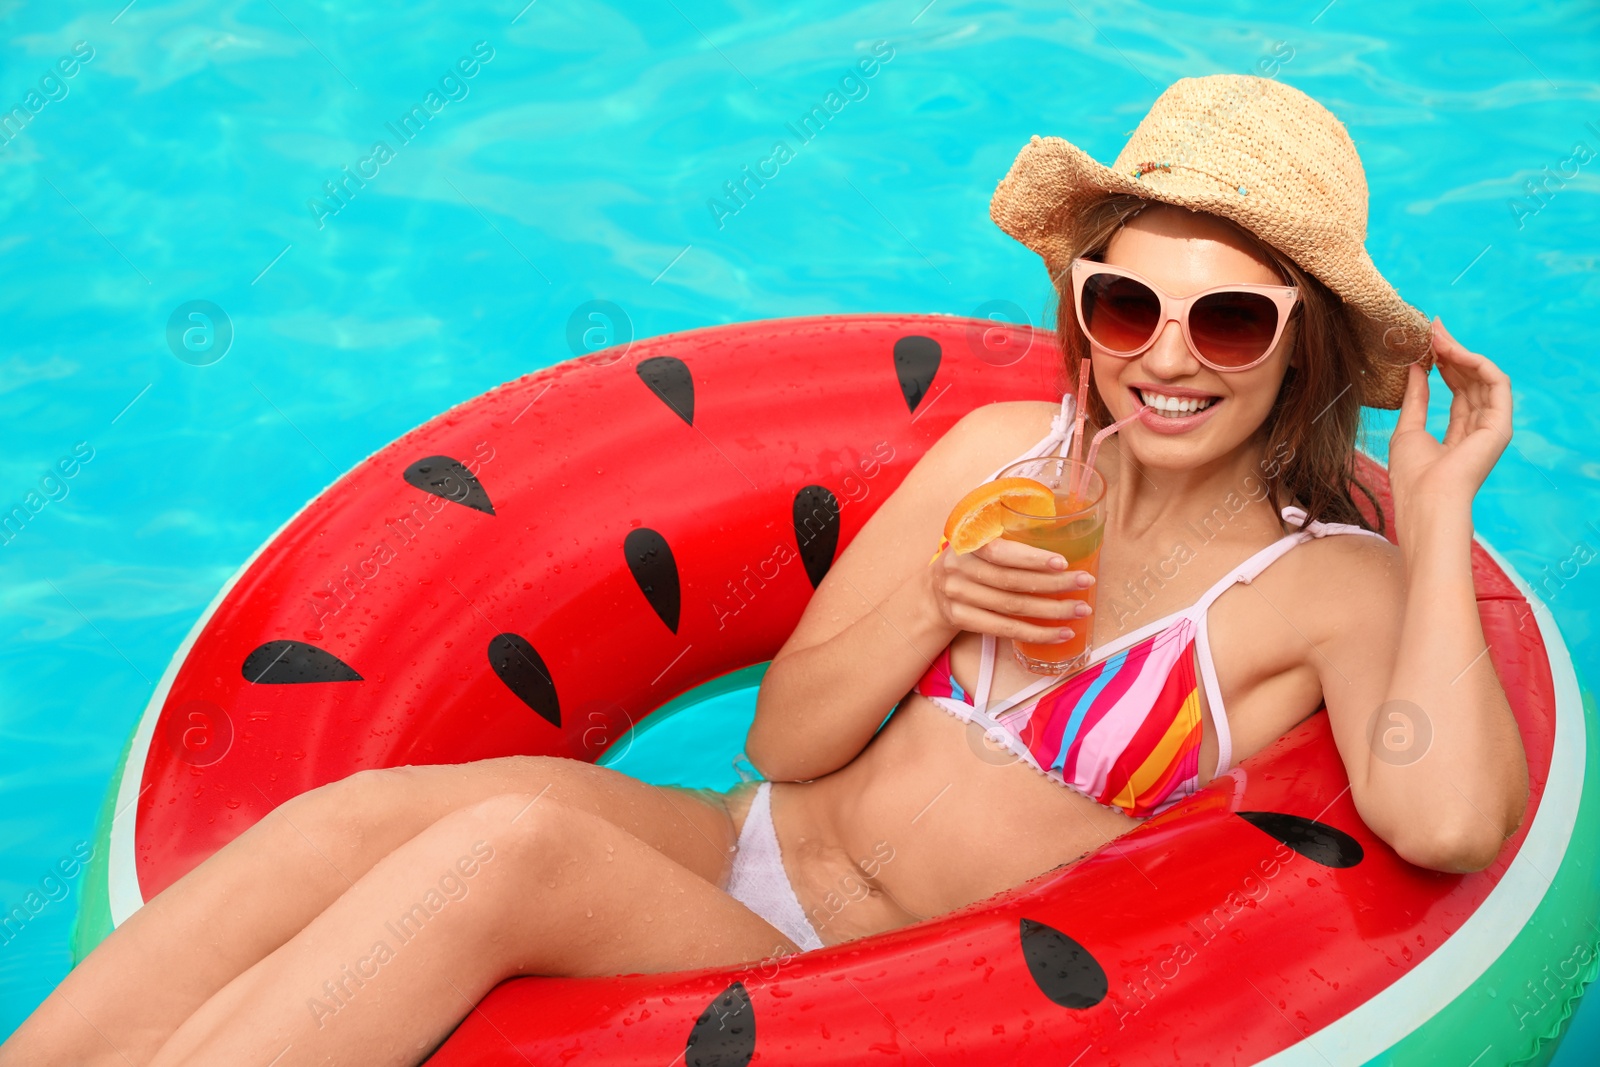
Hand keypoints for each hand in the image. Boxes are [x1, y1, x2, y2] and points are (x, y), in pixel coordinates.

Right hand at [927, 536, 1093, 644]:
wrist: (932, 592)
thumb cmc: (970, 561)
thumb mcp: (978, 539)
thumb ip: (1005, 533)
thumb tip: (1058, 526)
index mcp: (966, 541)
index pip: (1000, 552)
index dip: (1031, 558)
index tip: (1063, 562)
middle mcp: (958, 568)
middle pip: (1011, 581)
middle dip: (1053, 584)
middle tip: (1085, 582)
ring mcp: (957, 596)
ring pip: (1012, 607)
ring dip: (1051, 611)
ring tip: (1081, 610)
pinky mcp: (960, 619)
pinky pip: (1004, 629)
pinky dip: (1036, 634)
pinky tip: (1060, 633)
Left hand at [1388, 318, 1511, 524]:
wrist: (1425, 501)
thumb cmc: (1413, 475)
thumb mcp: (1408, 428)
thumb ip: (1416, 397)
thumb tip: (1415, 367)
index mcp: (1460, 434)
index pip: (1458, 391)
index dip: (1444, 365)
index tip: (1427, 341)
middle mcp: (1480, 429)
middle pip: (1472, 380)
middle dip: (1452, 352)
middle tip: (1432, 329)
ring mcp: (1493, 427)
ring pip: (1483, 377)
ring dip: (1460, 352)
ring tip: (1436, 336)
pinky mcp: (1501, 425)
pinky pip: (1495, 382)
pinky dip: (1475, 362)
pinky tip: (1452, 352)